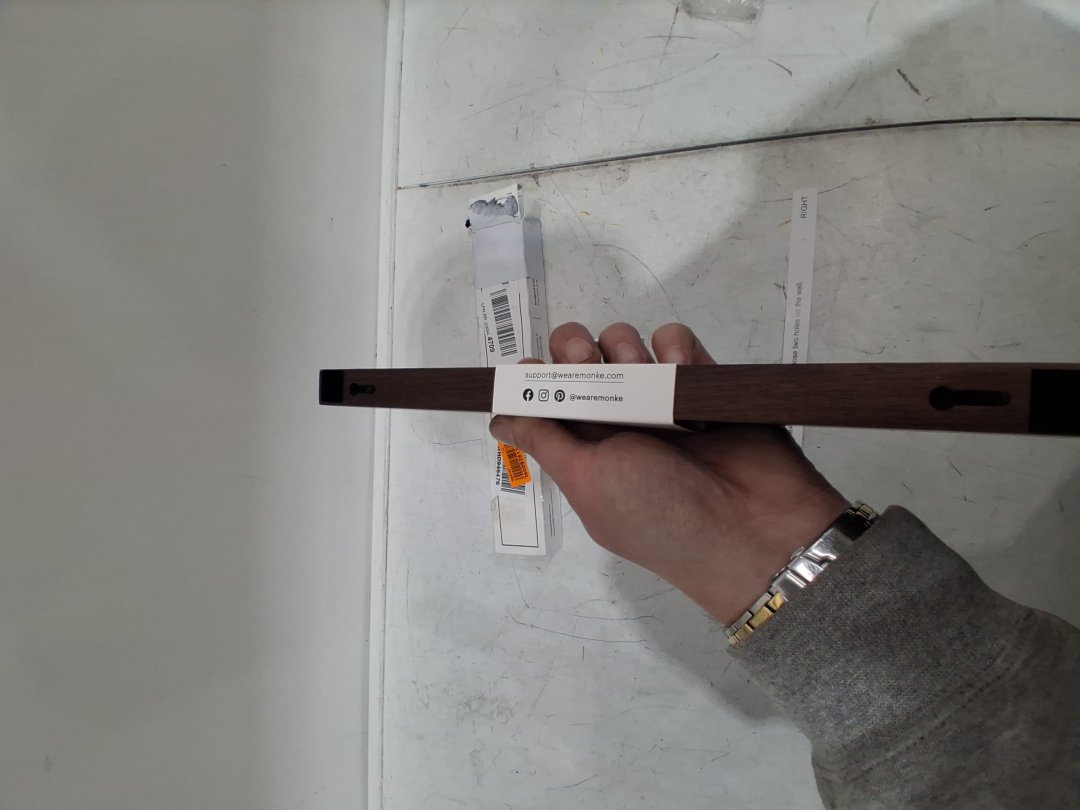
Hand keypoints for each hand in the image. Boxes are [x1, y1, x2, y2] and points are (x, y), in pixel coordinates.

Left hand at [489, 322, 847, 624]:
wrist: (754, 528)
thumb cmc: (659, 513)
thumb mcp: (588, 483)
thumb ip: (546, 441)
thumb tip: (497, 421)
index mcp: (583, 449)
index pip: (546, 398)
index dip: (536, 378)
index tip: (534, 370)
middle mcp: (617, 421)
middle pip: (580, 360)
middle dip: (576, 350)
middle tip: (589, 364)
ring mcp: (660, 398)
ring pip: (626, 343)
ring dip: (626, 350)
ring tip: (647, 379)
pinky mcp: (702, 380)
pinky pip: (677, 342)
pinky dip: (675, 346)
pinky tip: (680, 370)